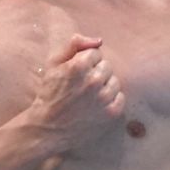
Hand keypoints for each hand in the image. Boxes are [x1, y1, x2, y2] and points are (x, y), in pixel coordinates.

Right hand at [30, 34, 125, 150]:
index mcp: (78, 66)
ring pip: (114, 81)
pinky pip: (120, 97)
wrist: (48, 128)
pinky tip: (96, 105)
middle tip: (82, 86)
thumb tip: (99, 40)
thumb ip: (74, 44)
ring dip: (104, 86)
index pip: (96, 53)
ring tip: (89, 96)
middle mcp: (93, 81)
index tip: (76, 73)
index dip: (85, 62)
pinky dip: (111, 100)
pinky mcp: (111, 113)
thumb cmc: (50, 93)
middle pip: (107, 66)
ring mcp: (103, 98)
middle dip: (96, 73)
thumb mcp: (53, 64)